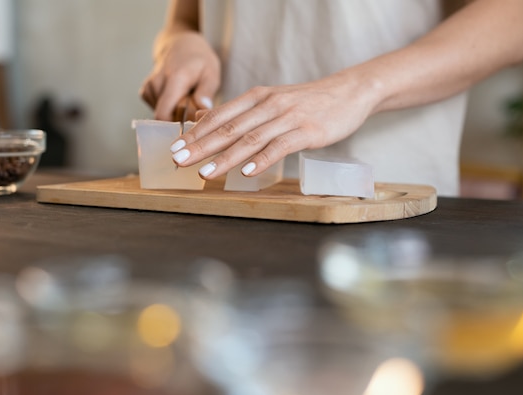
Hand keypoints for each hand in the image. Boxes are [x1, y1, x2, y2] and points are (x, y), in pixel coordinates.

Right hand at [139, 31, 219, 120]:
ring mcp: (149, 87)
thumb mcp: (211, 72)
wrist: (180, 45)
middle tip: (193, 108)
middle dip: (178, 119)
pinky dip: (168, 108)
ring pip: (161, 114)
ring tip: (185, 98)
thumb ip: (207, 92)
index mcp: (175, 78)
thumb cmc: (199, 61)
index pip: (164, 114)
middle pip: (163, 117)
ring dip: (174, 112)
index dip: (177, 126)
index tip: (191, 124)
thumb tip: (202, 109)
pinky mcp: (145, 92)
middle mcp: (157, 83)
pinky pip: (157, 109)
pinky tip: (176, 97)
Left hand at [170, 70, 379, 178]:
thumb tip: (206, 123)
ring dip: (225, 158)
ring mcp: (287, 117)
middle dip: (200, 146)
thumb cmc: (306, 102)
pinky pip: (280, 146)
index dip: (195, 133)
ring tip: (204, 173)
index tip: (175, 148)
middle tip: (178, 161)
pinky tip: (246, 173)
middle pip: (228, 128)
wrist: (348, 92)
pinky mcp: (306, 131)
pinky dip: (261, 160)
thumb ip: (241, 114)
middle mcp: (267, 105)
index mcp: (256, 98)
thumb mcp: (270, 102)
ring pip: (250, 139)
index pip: (219, 116)